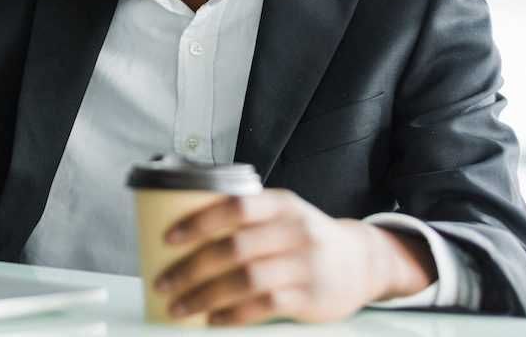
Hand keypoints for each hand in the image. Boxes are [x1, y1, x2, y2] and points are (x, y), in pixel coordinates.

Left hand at [155, 189, 435, 324]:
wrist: (361, 262)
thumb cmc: (305, 238)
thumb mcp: (283, 215)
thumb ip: (245, 219)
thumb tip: (182, 235)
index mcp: (281, 204)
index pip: (236, 206)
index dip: (199, 222)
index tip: (167, 239)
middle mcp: (295, 231)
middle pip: (235, 248)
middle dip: (192, 267)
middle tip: (163, 283)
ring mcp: (305, 264)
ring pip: (247, 280)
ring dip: (205, 296)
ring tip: (178, 307)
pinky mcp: (310, 297)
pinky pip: (264, 306)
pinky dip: (233, 315)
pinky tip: (212, 321)